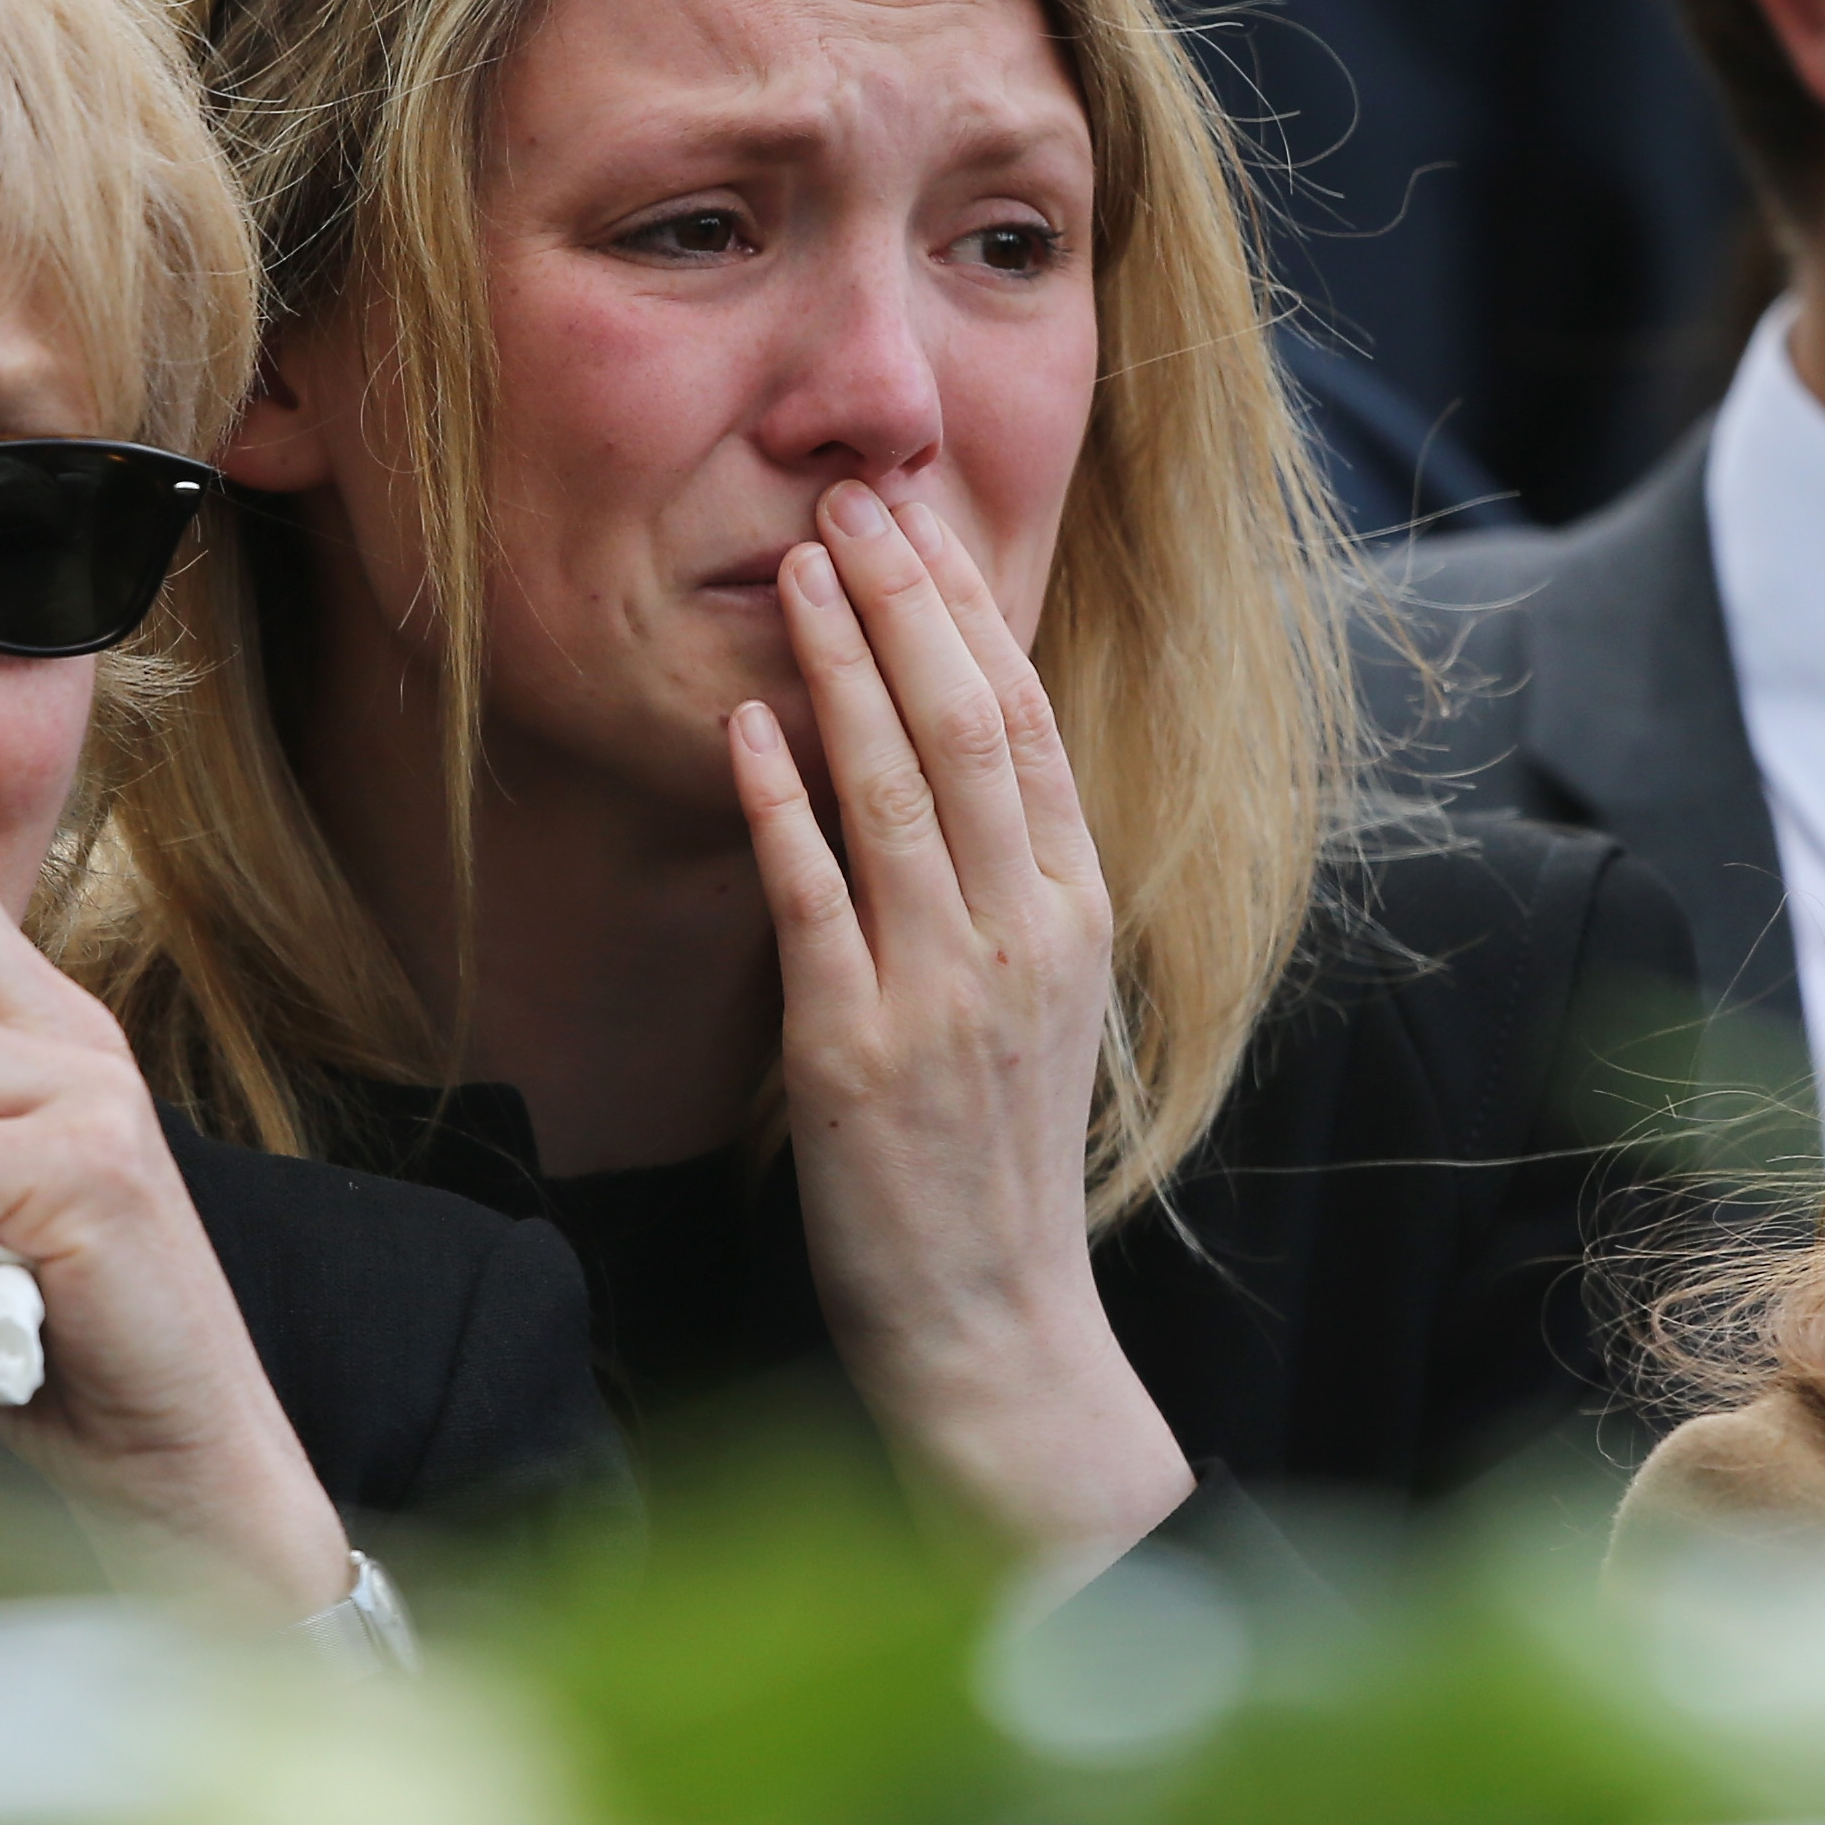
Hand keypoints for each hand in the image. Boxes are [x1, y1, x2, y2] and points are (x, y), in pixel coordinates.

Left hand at [733, 477, 1192, 1582]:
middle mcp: (1025, 937)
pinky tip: (748, 725)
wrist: (993, 1323)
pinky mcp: (857, 1053)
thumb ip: (1009, 884)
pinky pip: (817, 901)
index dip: (972, 612)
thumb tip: (953, 761)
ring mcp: (944, 992)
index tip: (920, 521)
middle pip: (968, 727)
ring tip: (795, 567)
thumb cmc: (999, 1163)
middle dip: (908, 602)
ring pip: (896, 790)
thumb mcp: (1040, 1002)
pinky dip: (781, 805)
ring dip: (843, 666)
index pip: (1026, 724)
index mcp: (1076, 914)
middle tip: (850, 502)